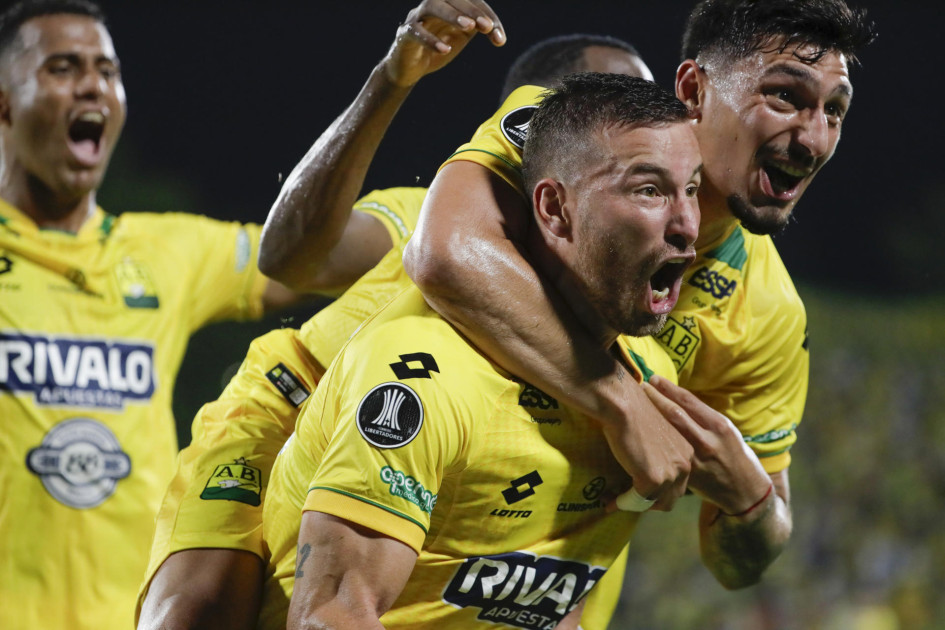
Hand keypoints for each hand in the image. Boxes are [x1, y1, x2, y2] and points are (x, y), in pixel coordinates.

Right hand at [383, 0, 504, 87]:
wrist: (410, 68)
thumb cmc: (437, 48)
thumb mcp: (460, 36)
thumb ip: (476, 29)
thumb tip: (496, 31)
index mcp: (448, 5)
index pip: (470, 1)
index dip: (486, 14)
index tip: (499, 37)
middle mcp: (432, 6)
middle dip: (472, 10)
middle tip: (487, 27)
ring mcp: (416, 18)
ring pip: (432, 6)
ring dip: (452, 15)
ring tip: (469, 27)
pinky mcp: (404, 34)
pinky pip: (415, 31)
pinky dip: (430, 39)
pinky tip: (444, 49)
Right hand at [600, 374, 692, 512]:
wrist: (624, 404)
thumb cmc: (633, 412)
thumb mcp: (653, 435)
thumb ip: (656, 452)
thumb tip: (642, 464)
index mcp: (686, 452)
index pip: (677, 484)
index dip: (658, 492)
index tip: (637, 491)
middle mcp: (684, 464)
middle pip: (671, 499)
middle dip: (649, 504)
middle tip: (627, 500)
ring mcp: (670, 473)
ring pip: (654, 503)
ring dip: (633, 505)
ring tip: (613, 501)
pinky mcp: (653, 479)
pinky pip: (636, 500)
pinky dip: (622, 503)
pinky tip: (609, 500)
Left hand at [642, 375, 771, 514]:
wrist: (745, 490)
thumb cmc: (735, 454)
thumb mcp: (726, 431)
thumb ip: (703, 417)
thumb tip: (676, 399)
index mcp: (719, 426)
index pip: (688, 401)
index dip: (668, 388)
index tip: (654, 379)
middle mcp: (707, 441)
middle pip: (674, 413)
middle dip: (655, 398)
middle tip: (641, 387)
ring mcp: (695, 459)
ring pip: (668, 432)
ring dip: (652, 416)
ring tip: (638, 405)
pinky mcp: (687, 475)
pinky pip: (668, 453)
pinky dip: (656, 440)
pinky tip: (644, 432)